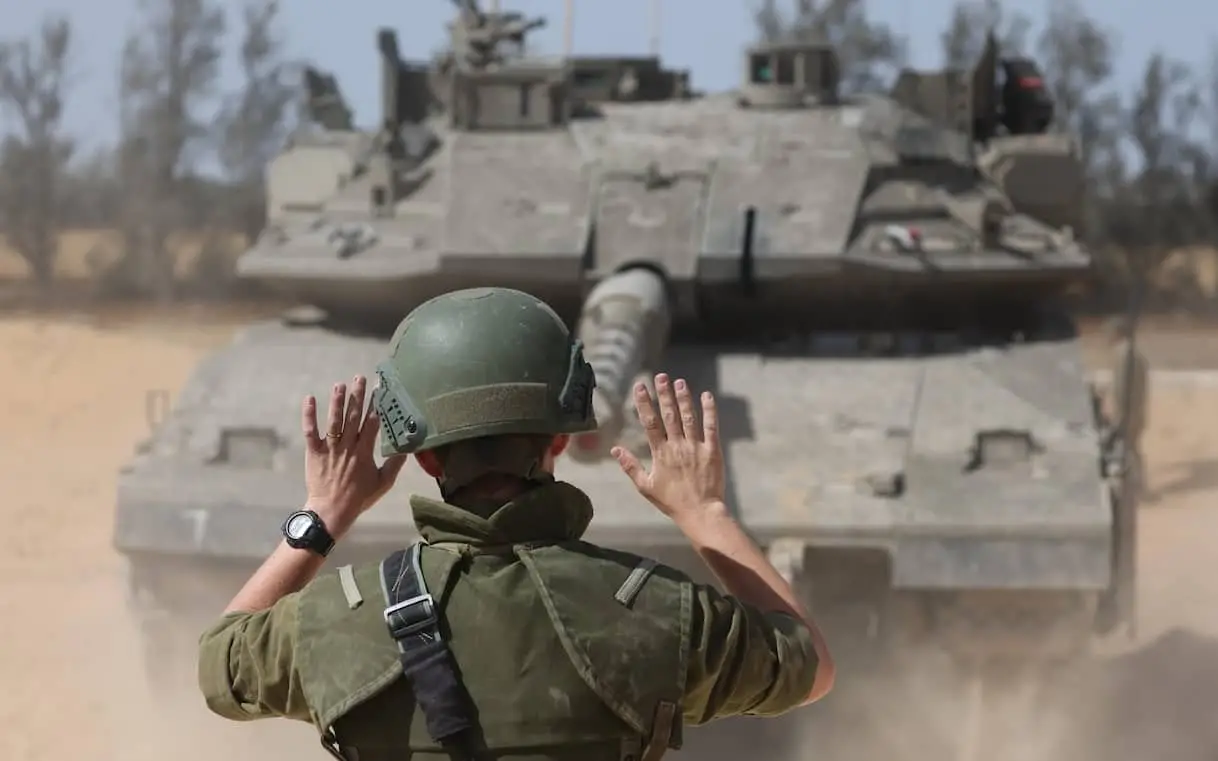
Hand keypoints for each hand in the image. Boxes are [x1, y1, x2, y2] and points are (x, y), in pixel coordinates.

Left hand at [301, 375, 406, 535]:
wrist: (331, 511)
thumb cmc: (359, 498)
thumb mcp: (382, 483)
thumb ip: (394, 465)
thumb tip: (406, 450)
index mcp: (364, 452)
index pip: (372, 424)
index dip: (375, 406)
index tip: (378, 390)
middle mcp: (348, 446)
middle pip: (353, 416)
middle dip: (357, 396)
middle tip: (359, 377)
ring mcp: (330, 448)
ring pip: (334, 420)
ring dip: (337, 401)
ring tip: (340, 384)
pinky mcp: (314, 452)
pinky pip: (310, 431)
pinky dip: (309, 415)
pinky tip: (310, 398)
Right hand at [612, 373, 726, 518]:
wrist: (700, 512)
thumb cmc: (672, 501)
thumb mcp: (646, 487)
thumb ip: (631, 466)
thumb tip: (615, 449)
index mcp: (660, 453)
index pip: (650, 423)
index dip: (644, 403)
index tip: (640, 386)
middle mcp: (677, 446)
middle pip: (669, 415)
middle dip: (664, 394)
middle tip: (661, 376)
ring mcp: (696, 447)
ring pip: (689, 418)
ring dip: (684, 399)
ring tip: (679, 382)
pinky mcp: (713, 451)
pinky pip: (711, 427)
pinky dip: (709, 411)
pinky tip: (707, 396)